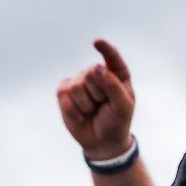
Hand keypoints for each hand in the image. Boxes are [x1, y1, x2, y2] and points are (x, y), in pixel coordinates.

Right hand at [55, 38, 135, 160]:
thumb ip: (112, 85)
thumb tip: (95, 67)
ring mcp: (80, 82)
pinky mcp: (64, 92)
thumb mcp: (122, 105)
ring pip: (77, 85)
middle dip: (96, 94)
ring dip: (85, 104)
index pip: (111, 57)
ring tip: (92, 111)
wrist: (102, 142)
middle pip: (90, 73)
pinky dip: (72, 108)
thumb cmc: (116, 121)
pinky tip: (81, 116)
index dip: (104, 49)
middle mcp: (97, 74)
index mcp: (117, 74)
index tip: (96, 43)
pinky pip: (63, 93)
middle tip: (102, 106)